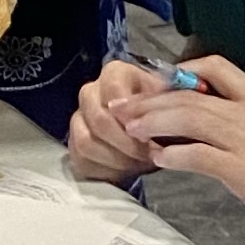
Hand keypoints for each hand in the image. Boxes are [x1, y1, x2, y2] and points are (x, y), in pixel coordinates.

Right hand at [66, 55, 169, 184]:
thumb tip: (155, 117)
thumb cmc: (163, 114)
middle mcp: (91, 92)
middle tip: (149, 156)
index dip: (133, 118)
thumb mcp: (171, 103)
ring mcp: (79, 118)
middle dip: (127, 144)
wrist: (154, 132)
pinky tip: (125, 171)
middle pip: (99, 120)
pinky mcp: (74, 143)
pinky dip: (105, 170)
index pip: (114, 92)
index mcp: (115, 74)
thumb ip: (163, 105)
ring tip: (139, 164)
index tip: (151, 136)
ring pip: (86, 142)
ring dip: (116, 159)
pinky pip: (82, 160)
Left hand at [126, 54, 244, 244]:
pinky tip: (160, 161)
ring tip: (130, 129)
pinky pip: (201, 156)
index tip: (154, 87)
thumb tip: (209, 129)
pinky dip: (175, 156)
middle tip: (122, 109)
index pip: (217, 67)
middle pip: (192, 94)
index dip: (180, 73)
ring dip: (154, 123)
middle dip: (151, 100)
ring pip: (191, 118)